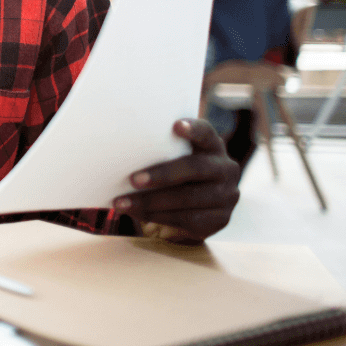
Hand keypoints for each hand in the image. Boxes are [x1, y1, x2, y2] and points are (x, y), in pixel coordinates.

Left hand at [114, 119, 240, 243]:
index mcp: (212, 146)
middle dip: (162, 175)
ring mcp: (226, 195)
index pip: (206, 133)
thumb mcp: (171, 157)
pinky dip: (158, 216)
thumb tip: (118, 146)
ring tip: (123, 203)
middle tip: (133, 180)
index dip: (194, 129)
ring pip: (188, 198)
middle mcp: (225, 168)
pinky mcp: (220, 219)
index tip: (175, 126)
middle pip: (195, 168)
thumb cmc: (173, 172)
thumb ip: (158, 150)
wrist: (192, 208)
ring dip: (151, 201)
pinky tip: (138, 213)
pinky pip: (187, 219)